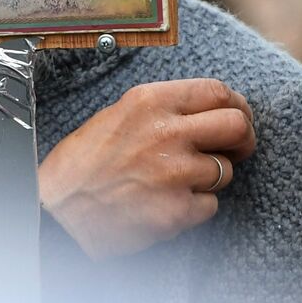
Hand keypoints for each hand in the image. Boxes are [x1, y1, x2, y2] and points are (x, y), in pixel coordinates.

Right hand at [38, 78, 255, 260]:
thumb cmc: (84, 162)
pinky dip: (196, 207)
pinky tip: (170, 203)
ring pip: (226, 170)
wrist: (58, 210)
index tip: (238, 116)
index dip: (236, 105)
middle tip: (236, 148)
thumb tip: (208, 112)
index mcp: (150, 101)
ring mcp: (175, 173)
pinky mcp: (178, 212)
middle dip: (244, 139)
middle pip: (237, 126)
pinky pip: (210, 206)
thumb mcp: (120, 113)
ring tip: (181, 180)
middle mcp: (167, 132)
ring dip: (212, 177)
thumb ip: (164, 109)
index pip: (217, 91)